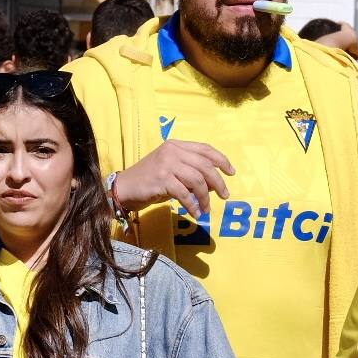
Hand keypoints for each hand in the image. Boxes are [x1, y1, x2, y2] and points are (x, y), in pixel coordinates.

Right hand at [114, 140, 234, 217]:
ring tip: (207, 209)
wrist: (125, 187)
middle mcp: (172, 151)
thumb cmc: (151, 179)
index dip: (221, 160)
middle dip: (218, 182)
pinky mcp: (161, 180)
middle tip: (225, 195)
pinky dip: (192, 205)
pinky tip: (195, 213)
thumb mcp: (172, 169)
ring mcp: (166, 164)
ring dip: (205, 197)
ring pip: (197, 180)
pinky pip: (184, 194)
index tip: (231, 172)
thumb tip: (215, 184)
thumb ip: (192, 171)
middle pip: (204, 165)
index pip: (205, 149)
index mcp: (176, 145)